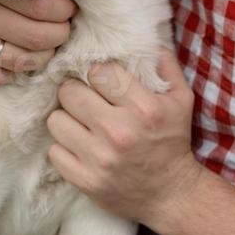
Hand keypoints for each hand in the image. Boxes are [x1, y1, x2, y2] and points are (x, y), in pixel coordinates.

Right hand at [0, 0, 77, 86]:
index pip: (37, 5)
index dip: (62, 9)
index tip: (70, 7)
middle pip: (34, 36)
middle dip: (59, 34)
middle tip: (66, 29)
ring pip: (19, 61)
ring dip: (43, 57)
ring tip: (50, 47)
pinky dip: (15, 72)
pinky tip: (22, 62)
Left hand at [46, 48, 201, 227]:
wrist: (171, 195)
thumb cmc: (173, 141)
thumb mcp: (181, 99)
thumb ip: (165, 65)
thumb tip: (146, 39)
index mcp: (142, 108)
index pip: (98, 71)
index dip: (96, 73)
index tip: (100, 81)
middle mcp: (119, 132)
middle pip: (69, 92)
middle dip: (75, 91)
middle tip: (84, 98)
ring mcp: (100, 159)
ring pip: (56, 120)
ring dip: (66, 119)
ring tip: (80, 122)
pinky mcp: (86, 181)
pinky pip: (54, 151)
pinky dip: (64, 147)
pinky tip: (79, 146)